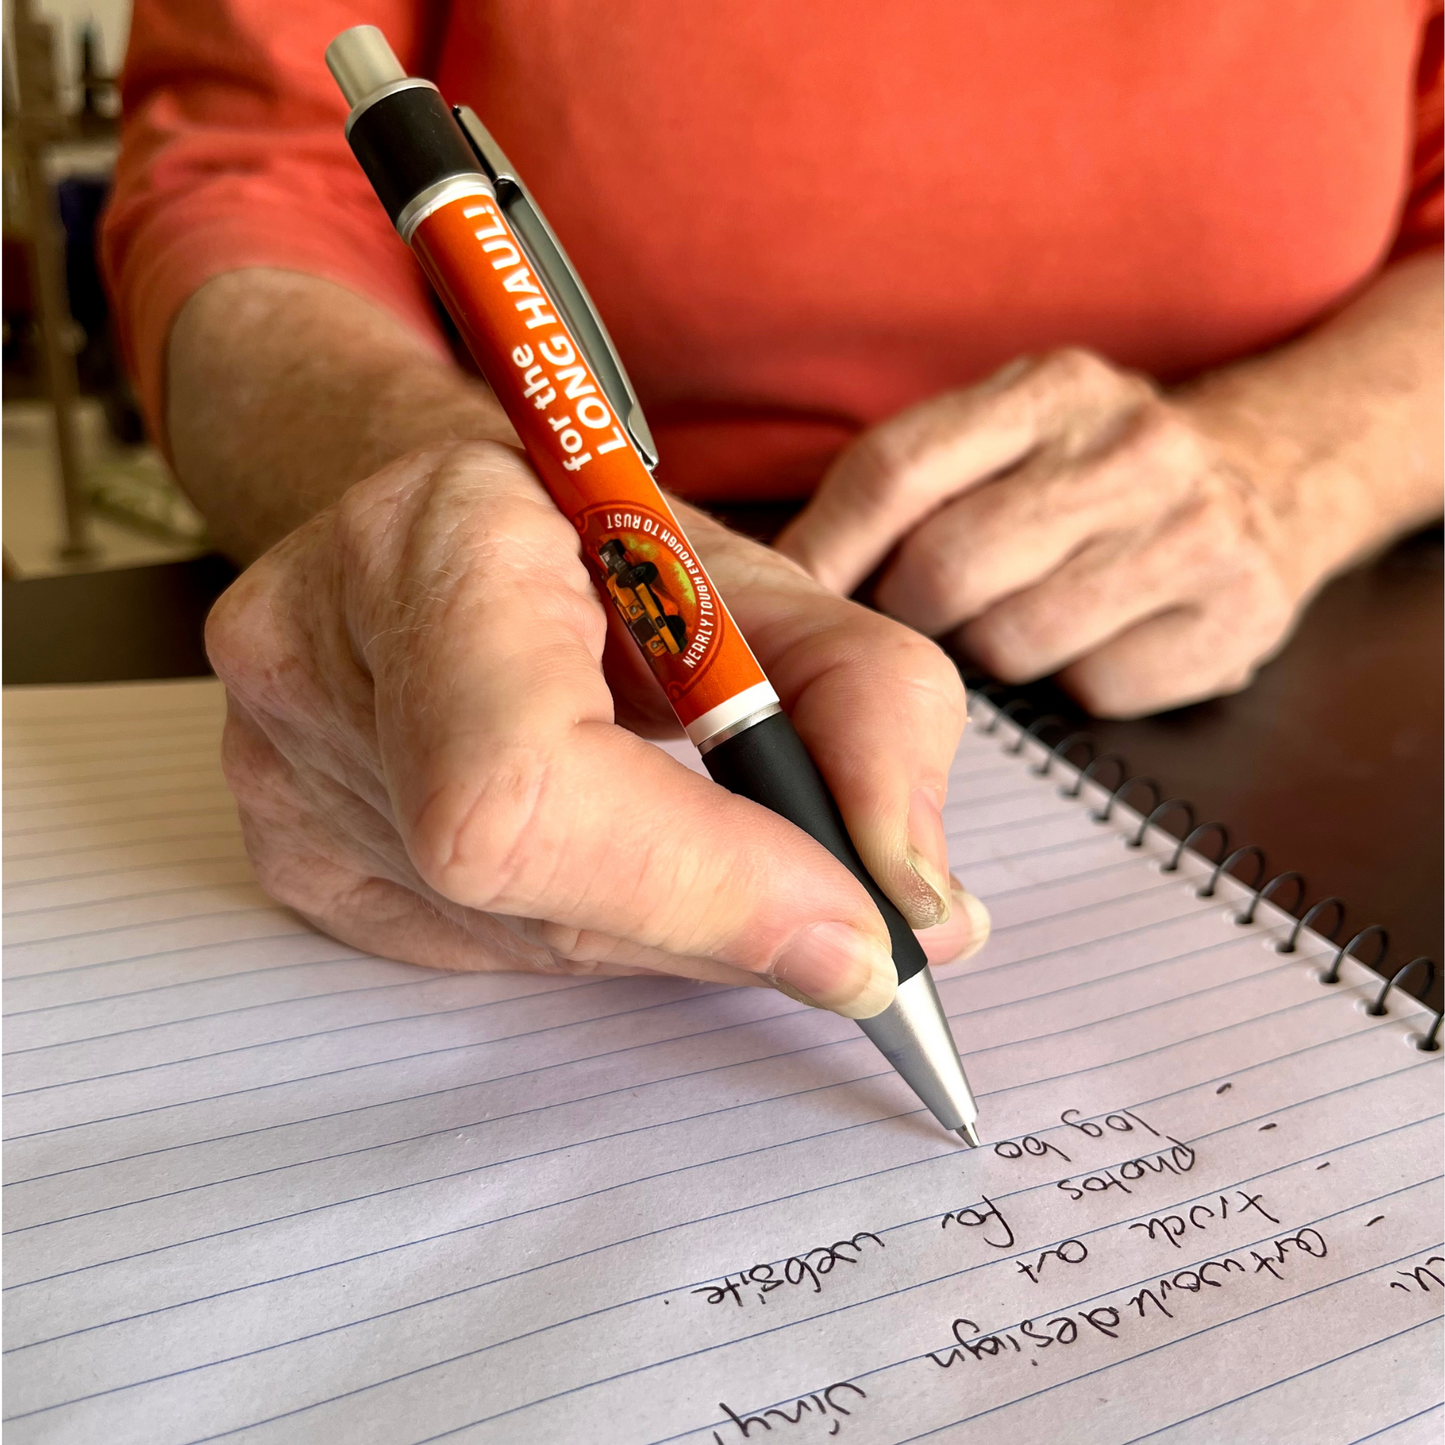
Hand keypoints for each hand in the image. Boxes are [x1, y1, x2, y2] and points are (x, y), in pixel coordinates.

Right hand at [206, 441, 989, 1017]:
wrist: (450, 522)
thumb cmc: (605, 544)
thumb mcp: (769, 584)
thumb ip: (870, 715)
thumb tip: (922, 915)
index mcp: (430, 541)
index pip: (525, 778)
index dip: (701, 882)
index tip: (861, 932)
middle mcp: (310, 659)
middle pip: (526, 884)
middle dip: (719, 918)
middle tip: (842, 925)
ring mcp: (273, 766)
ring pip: (514, 935)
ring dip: (660, 923)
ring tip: (714, 857)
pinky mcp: (283, 848)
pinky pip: (469, 949)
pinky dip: (585, 924)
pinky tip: (613, 855)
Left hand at [777, 348, 1324, 717]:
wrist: (1275, 473)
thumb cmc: (1095, 472)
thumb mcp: (1007, 435)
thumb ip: (904, 485)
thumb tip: (787, 575)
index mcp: (1050, 389)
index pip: (897, 472)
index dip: (828, 549)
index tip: (792, 597)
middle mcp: (1131, 447)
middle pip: (946, 569)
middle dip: (912, 612)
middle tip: (925, 614)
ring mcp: (1194, 532)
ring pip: (1013, 641)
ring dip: (992, 651)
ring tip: (1021, 616)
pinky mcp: (1233, 619)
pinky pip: (1092, 691)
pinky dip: (1072, 684)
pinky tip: (1094, 640)